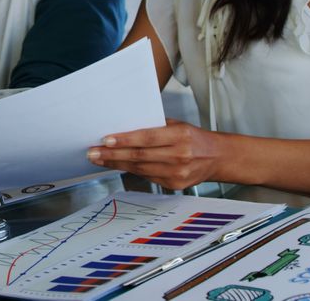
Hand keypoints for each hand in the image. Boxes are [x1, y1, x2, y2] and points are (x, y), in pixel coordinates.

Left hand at [86, 119, 221, 189]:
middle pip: (139, 156)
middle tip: (92, 153)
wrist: (217, 157)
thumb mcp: (177, 125)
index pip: (146, 138)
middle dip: (112, 155)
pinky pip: (147, 177)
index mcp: (180, 136)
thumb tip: (123, 127)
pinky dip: (130, 171)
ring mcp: (177, 173)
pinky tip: (117, 166)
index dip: (124, 140)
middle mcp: (179, 155)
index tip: (105, 140)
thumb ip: (153, 126)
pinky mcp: (174, 185)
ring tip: (99, 159)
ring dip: (116, 164)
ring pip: (140, 169)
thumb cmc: (194, 137)